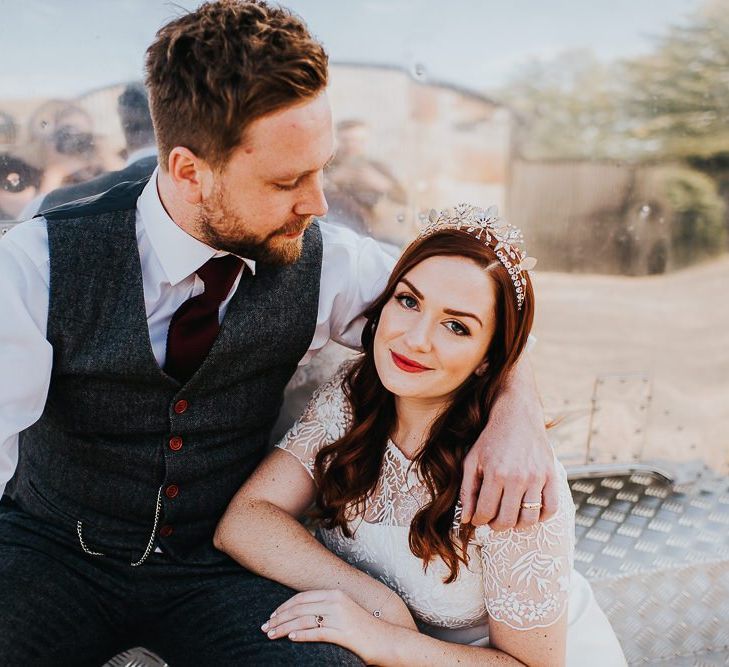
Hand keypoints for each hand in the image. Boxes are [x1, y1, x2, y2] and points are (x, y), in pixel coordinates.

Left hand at [261, 589, 391, 663]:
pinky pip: (317, 632)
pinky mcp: (343, 633)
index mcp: (335, 594)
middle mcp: (336, 601)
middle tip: (265, 627)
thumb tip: (305, 614)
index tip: (272, 615)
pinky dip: (301, 635)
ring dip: (284, 628)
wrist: (388, 640)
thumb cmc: (365, 629)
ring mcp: (340, 616)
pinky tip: (290, 639)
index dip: (285, 606)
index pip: (302, 597)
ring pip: (304, 620)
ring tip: (271, 635)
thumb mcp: (345, 612)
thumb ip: (327, 609)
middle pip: (299, 607)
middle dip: (279, 617)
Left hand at [460, 361, 558, 530]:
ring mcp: (536, 477)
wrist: (517, 417)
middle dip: (497, 526)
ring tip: (512, 517)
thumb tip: (467, 520)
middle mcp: (517, 477)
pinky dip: (542, 517)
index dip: (480, 521)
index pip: (486, 513)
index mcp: (494, 474)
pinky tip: (531, 512)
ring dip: (518, 525)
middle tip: (494, 521)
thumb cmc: (491, 440)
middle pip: (508, 520)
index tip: (479, 518)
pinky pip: (552, 508)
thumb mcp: (472, 461)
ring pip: (530, 519)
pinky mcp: (551, 475)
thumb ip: (468, 491)